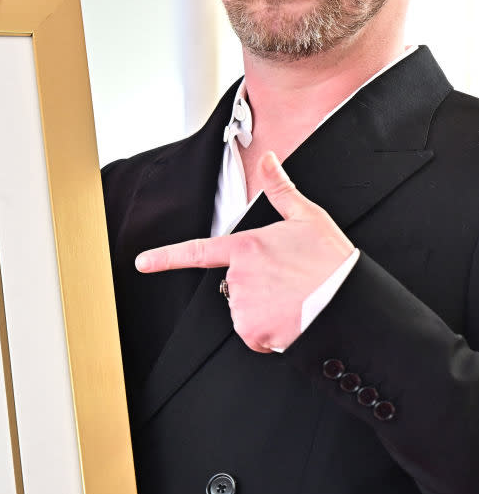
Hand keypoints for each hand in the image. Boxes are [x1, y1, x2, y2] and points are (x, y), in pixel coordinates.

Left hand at [134, 151, 354, 352]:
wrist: (352, 301)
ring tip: (293, 303)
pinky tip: (290, 322)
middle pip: (234, 286)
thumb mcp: (308, 218)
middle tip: (288, 284)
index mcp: (246, 247)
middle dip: (256, 288)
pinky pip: (253, 335)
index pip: (197, 252)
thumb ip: (280, 189)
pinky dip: (269, 334)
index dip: (165, 258)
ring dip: (263, 312)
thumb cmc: (332, 261)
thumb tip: (269, 159)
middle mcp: (238, 277)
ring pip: (243, 311)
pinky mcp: (253, 332)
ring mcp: (243, 305)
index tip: (141, 263)